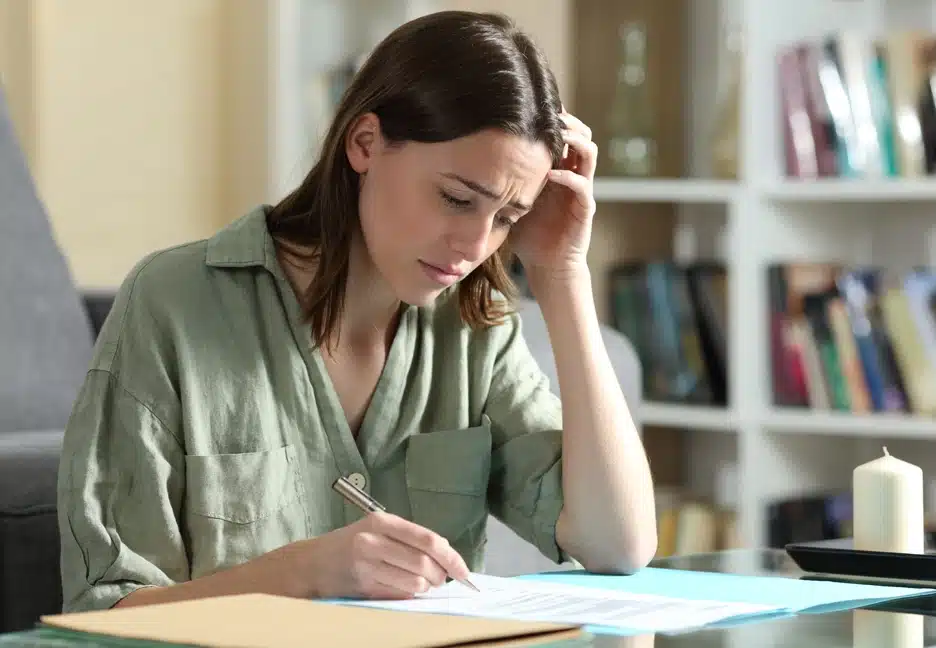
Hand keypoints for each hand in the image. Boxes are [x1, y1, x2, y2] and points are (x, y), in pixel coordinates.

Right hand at [300, 512, 470, 599]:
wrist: (312, 563)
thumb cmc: (350, 545)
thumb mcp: (376, 530)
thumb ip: (408, 538)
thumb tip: (446, 555)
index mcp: (382, 522)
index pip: (427, 539)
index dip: (451, 556)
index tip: (464, 570)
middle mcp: (373, 541)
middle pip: (424, 563)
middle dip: (441, 576)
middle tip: (442, 580)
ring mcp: (367, 566)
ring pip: (414, 582)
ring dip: (425, 587)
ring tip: (422, 584)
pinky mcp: (363, 587)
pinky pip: (400, 595)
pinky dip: (410, 594)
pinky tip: (404, 588)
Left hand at [510, 111, 597, 279]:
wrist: (547, 265)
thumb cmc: (529, 234)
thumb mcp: (513, 199)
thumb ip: (505, 179)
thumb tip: (471, 157)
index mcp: (558, 169)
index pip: (563, 133)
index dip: (553, 117)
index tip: (533, 105)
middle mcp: (573, 174)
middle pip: (582, 134)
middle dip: (566, 121)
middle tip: (547, 114)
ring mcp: (581, 189)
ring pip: (588, 152)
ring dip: (573, 140)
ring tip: (555, 136)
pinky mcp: (585, 208)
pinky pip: (582, 185)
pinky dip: (567, 176)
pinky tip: (550, 174)